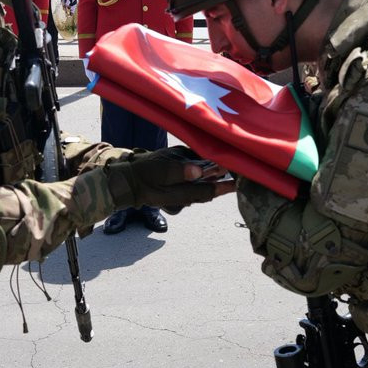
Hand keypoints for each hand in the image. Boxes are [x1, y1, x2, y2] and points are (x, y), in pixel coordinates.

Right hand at [104, 146, 234, 209]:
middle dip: (223, 183)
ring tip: (228, 170)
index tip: (238, 180)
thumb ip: (179, 170)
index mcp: (180, 194)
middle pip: (208, 191)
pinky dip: (204, 180)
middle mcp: (184, 199)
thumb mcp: (159, 169)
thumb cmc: (143, 173)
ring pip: (202, 189)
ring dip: (214, 180)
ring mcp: (180, 197)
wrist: (128, 182)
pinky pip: (195, 187)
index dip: (224, 186)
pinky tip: (210, 170)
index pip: (207, 191)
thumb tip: (197, 171)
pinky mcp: (177, 192)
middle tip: (239, 173)